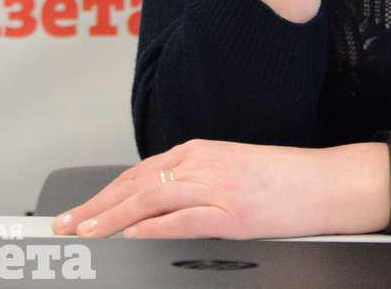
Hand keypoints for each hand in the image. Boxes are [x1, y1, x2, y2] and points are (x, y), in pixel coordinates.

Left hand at [50, 139, 377, 239]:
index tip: (81, 210)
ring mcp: (216, 185)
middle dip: (96, 207)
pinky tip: (130, 238)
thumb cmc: (284, 181)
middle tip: (66, 226)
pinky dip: (151, 228)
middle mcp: (202, 162)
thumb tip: (159, 208)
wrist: (324, 183)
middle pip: (136, 184)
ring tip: (85, 234)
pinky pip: (181, 219)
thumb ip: (196, 183)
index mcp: (201, 151)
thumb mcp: (232, 172)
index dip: (105, 193)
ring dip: (111, 219)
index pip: (140, 173)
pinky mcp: (231, 210)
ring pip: (150, 200)